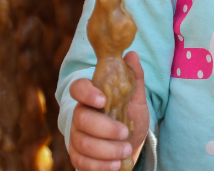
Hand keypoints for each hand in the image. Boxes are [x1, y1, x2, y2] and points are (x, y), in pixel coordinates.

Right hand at [68, 52, 149, 170]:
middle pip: (81, 119)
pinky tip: (115, 164)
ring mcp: (77, 136)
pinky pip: (82, 162)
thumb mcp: (136, 98)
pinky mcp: (78, 156)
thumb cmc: (129, 117)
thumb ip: (133, 77)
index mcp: (92, 96)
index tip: (103, 100)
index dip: (87, 93)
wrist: (129, 145)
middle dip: (105, 128)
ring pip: (83, 143)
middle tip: (125, 133)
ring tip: (125, 150)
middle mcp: (80, 115)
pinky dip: (100, 165)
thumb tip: (132, 54)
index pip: (78, 88)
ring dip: (107, 149)